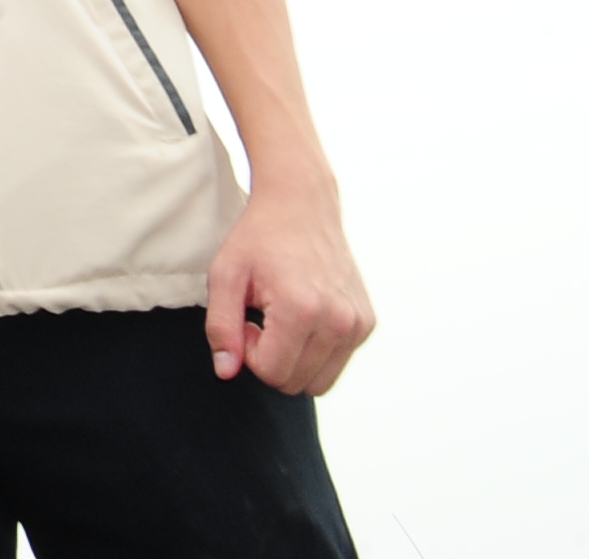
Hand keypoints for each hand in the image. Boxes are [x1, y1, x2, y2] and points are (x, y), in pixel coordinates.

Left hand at [203, 177, 372, 395]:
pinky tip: (301, 315)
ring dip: (293, 359)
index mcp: (302, 310)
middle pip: (296, 384)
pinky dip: (314, 351)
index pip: (272, 373)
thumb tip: (226, 372)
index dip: (248, 352)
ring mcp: (358, 324)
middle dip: (271, 360)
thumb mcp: (225, 276)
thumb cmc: (258, 238)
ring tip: (280, 319)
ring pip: (319, 382)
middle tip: (261, 319)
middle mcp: (339, 321)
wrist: (302, 204)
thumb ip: (221, 328)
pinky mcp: (367, 323)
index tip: (246, 319)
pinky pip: (336, 363)